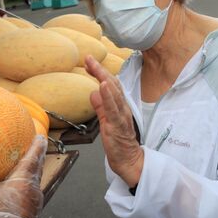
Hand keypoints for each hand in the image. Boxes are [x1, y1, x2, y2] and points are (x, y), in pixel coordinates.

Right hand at [0, 135, 47, 217]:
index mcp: (25, 181)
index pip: (35, 157)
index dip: (38, 144)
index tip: (40, 134)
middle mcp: (31, 190)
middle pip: (35, 168)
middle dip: (33, 156)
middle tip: (30, 145)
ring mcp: (30, 201)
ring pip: (30, 180)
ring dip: (26, 170)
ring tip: (17, 163)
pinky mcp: (25, 211)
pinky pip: (24, 192)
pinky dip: (18, 183)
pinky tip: (7, 186)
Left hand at [85, 55, 143, 186]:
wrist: (129, 160)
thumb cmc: (118, 141)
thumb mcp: (106, 120)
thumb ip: (100, 106)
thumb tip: (93, 92)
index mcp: (119, 106)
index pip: (110, 85)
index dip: (100, 72)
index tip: (88, 62)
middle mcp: (122, 107)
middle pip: (112, 84)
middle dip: (100, 70)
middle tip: (88, 57)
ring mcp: (121, 116)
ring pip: (113, 93)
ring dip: (104, 78)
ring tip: (94, 66)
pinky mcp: (118, 125)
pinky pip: (113, 109)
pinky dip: (108, 96)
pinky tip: (103, 86)